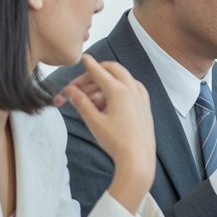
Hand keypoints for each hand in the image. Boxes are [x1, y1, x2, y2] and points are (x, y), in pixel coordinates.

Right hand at [61, 55, 154, 212]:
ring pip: (122, 79)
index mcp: (119, 90)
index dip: (88, 65)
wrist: (138, 158)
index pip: (100, 72)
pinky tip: (105, 105)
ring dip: (105, 84)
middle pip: (113, 69)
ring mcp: (142, 96)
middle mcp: (133, 89)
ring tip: (89, 101)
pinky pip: (130, 89)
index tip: (83, 58)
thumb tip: (71, 91)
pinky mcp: (145, 105)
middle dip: (96, 73)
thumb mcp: (93, 121)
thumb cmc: (116, 141)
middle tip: (81, 84)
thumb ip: (81, 102)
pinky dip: (117, 91)